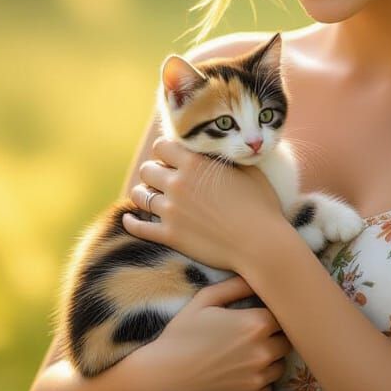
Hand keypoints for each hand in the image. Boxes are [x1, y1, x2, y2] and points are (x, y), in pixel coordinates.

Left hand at [122, 136, 286, 273]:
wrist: (261, 244)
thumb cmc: (261, 206)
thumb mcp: (248, 170)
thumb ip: (228, 156)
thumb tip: (223, 146)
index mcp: (194, 163)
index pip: (162, 146)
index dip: (165, 151)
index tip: (170, 157)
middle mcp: (177, 184)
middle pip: (147, 169)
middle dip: (153, 172)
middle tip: (161, 178)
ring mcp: (171, 211)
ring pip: (140, 195)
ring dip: (142, 193)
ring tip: (147, 195)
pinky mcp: (169, 235)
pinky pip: (139, 227)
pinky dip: (131, 222)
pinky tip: (129, 218)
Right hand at [131, 275, 290, 390]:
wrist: (165, 376)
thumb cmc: (183, 334)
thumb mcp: (205, 300)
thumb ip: (235, 286)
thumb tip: (257, 276)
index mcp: (256, 324)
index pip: (286, 316)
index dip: (274, 315)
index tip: (261, 316)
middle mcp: (264, 351)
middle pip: (287, 341)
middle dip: (275, 337)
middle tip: (252, 337)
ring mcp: (259, 377)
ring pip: (280, 365)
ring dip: (269, 360)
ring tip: (244, 355)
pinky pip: (268, 387)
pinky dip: (259, 381)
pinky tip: (238, 374)